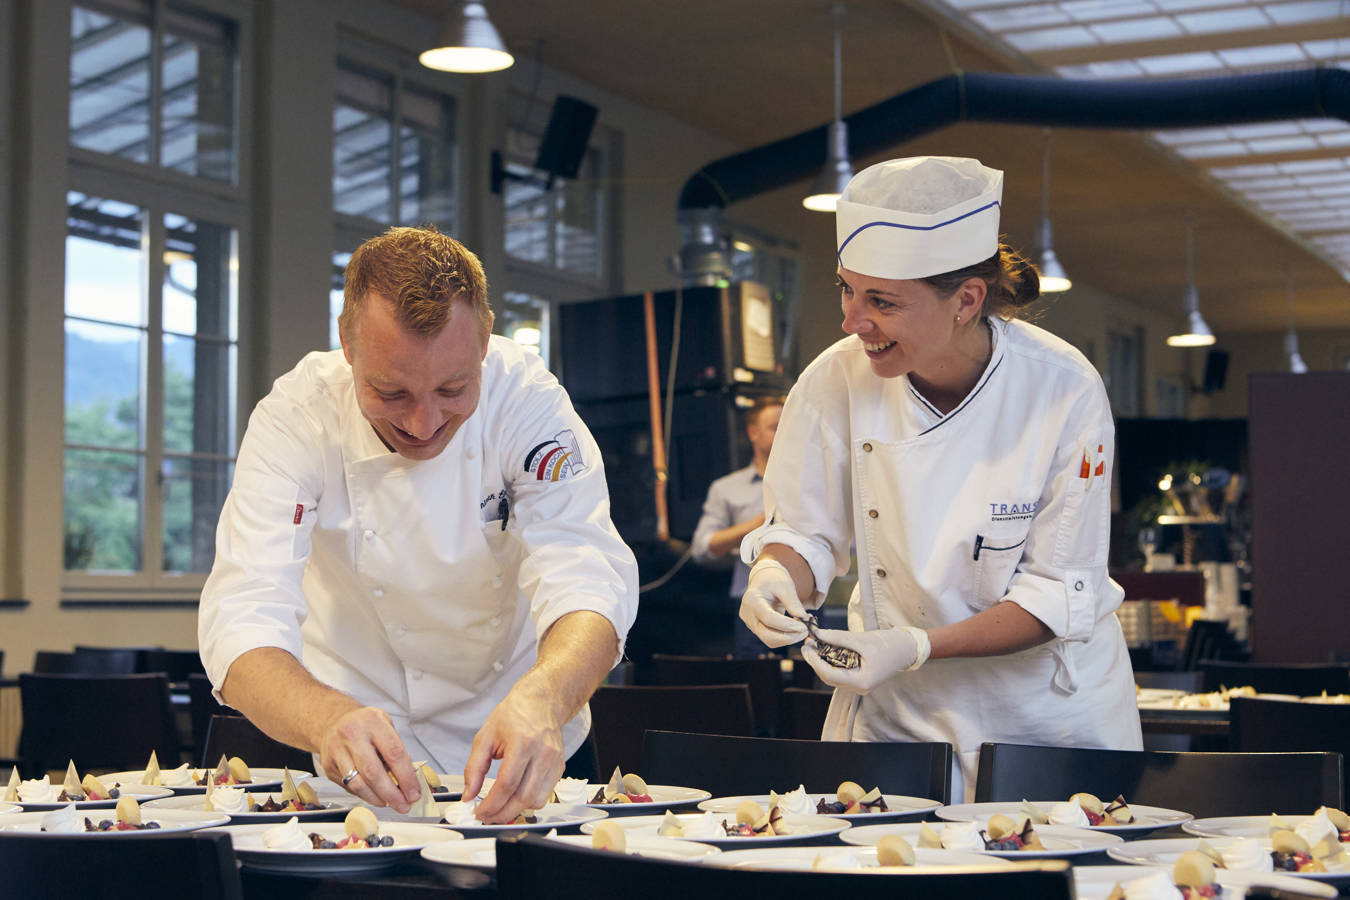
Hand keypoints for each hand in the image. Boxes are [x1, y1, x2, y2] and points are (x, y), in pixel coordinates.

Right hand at [319, 706, 418, 812]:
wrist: (334, 721)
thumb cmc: (365, 724)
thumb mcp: (386, 726)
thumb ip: (397, 751)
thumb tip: (409, 780)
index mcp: (373, 722)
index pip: (394, 754)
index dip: (406, 778)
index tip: (414, 793)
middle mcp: (352, 735)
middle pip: (373, 773)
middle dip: (391, 794)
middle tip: (403, 805)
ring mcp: (337, 751)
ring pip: (358, 784)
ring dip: (377, 799)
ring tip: (390, 803)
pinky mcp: (329, 767)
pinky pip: (349, 787)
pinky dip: (365, 795)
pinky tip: (375, 796)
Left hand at [464, 682, 564, 823]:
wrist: (540, 702)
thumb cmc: (514, 715)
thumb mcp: (485, 737)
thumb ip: (474, 768)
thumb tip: (469, 794)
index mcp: (523, 743)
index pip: (507, 784)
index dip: (491, 804)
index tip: (479, 811)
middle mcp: (543, 753)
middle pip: (523, 797)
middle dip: (502, 813)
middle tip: (487, 816)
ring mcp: (554, 761)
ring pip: (536, 801)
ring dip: (516, 811)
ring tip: (500, 809)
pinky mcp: (559, 767)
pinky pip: (545, 795)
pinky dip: (529, 802)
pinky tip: (515, 798)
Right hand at [739, 560, 809, 648]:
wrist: (763, 580)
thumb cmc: (774, 580)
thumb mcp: (785, 585)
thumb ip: (793, 602)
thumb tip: (803, 619)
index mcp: (752, 600)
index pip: (769, 618)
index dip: (787, 625)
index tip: (804, 626)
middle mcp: (747, 614)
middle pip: (766, 634)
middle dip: (788, 637)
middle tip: (805, 633)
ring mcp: (749, 623)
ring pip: (769, 640)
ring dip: (787, 639)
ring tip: (801, 630)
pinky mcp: (755, 628)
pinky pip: (770, 639)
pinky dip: (783, 638)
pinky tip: (794, 630)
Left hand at [801, 626, 926, 693]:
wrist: (909, 648)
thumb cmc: (890, 644)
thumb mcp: (862, 639)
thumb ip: (838, 638)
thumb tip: (817, 634)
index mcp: (862, 682)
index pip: (830, 675)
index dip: (815, 661)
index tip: (807, 646)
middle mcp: (860, 688)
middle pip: (829, 677)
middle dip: (816, 660)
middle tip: (808, 643)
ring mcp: (860, 685)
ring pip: (834, 676)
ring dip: (822, 661)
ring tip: (815, 644)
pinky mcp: (860, 678)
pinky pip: (841, 672)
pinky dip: (832, 661)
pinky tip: (827, 648)